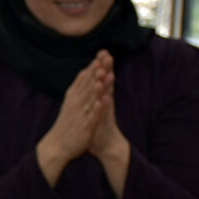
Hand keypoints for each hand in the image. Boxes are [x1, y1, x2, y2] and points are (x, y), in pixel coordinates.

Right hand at [36, 50, 112, 186]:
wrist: (56, 147)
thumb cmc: (66, 124)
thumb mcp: (71, 103)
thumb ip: (78, 87)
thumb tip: (85, 72)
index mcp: (73, 97)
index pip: (84, 79)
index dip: (93, 67)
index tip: (101, 54)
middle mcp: (76, 104)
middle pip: (88, 85)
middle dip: (97, 71)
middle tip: (105, 57)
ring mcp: (80, 115)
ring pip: (91, 98)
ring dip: (98, 86)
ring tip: (105, 74)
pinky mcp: (85, 127)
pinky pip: (92, 116)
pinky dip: (97, 108)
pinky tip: (102, 101)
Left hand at [85, 54, 130, 198]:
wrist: (105, 146)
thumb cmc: (97, 126)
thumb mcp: (92, 109)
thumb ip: (92, 95)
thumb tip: (91, 82)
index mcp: (100, 97)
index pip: (101, 79)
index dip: (101, 66)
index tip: (102, 51)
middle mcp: (105, 102)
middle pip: (106, 83)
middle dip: (106, 69)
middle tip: (107, 54)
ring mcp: (105, 112)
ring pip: (106, 95)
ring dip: (106, 84)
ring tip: (107, 71)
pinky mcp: (104, 123)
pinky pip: (104, 113)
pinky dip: (104, 105)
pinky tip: (105, 97)